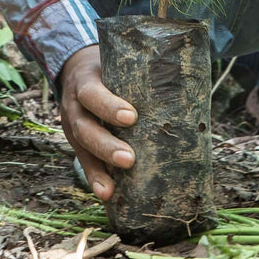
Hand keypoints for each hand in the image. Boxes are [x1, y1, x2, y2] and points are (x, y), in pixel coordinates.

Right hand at [58, 46, 135, 200]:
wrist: (77, 70)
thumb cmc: (109, 69)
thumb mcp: (116, 63)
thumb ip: (139, 71)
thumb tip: (185, 75)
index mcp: (85, 82)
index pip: (93, 93)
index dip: (109, 106)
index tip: (131, 117)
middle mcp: (74, 106)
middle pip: (84, 127)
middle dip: (106, 146)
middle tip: (130, 159)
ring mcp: (73, 126)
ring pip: (82, 148)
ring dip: (99, 169)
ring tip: (112, 189)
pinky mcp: (78, 144)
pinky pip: (84, 163)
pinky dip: (95, 179)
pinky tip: (107, 195)